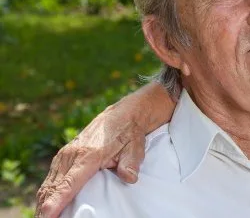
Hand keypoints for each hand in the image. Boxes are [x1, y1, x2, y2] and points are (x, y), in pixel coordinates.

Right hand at [35, 82, 173, 217]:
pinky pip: (51, 177)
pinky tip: (45, 204)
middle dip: (45, 207)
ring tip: (43, 217)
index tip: (48, 214)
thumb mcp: (135, 148)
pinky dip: (46, 192)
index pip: (69, 183)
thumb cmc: (129, 134)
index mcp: (89, 155)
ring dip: (43, 201)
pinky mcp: (64, 154)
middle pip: (53, 187)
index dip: (57, 201)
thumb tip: (130, 178)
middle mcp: (72, 154)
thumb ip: (130, 164)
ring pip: (49, 183)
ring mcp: (66, 154)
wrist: (124, 114)